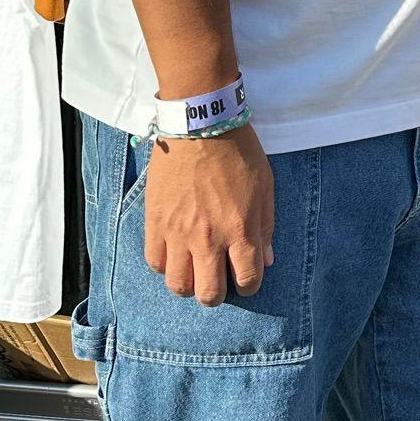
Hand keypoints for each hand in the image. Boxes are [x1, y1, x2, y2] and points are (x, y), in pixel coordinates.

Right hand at [143, 126, 274, 305]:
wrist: (200, 126)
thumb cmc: (239, 153)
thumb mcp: (265, 187)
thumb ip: (265, 227)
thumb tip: (265, 261)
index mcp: (241, 229)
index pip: (247, 280)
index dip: (250, 286)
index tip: (246, 278)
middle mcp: (209, 238)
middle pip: (209, 294)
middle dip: (216, 294)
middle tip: (217, 280)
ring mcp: (178, 233)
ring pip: (178, 285)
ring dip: (188, 284)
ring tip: (194, 270)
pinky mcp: (155, 223)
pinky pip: (154, 262)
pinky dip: (165, 265)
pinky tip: (174, 253)